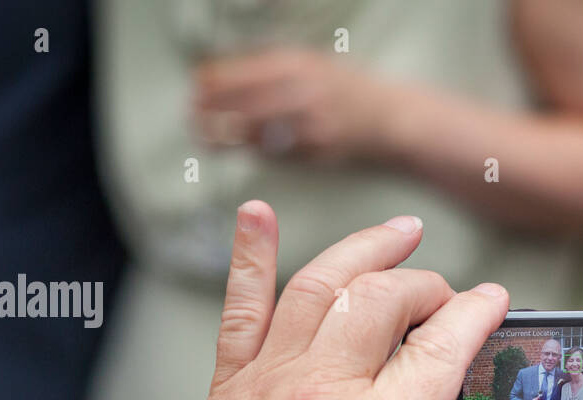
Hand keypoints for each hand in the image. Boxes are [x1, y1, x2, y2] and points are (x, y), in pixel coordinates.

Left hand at [137, 202, 509, 399]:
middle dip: (428, 285)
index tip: (495, 301)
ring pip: (323, 285)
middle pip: (387, 299)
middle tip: (446, 298)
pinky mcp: (228, 389)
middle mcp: (323, 395)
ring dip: (366, 249)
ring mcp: (269, 384)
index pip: (443, 347)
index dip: (478, 314)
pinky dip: (250, 256)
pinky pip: (242, 309)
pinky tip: (257, 213)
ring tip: (399, 231)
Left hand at [193, 48, 395, 162]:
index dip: (214, 81)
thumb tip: (225, 78)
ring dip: (226, 136)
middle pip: (244, 103)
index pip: (243, 72)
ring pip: (255, 132)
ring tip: (206, 137)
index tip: (196, 86)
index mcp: (299, 65)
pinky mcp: (315, 152)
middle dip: (213, 111)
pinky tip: (242, 147)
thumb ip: (273, 70)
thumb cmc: (347, 91)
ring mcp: (310, 125)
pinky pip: (275, 151)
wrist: (390, 119)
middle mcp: (303, 93)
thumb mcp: (311, 64)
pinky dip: (254, 149)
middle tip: (192, 116)